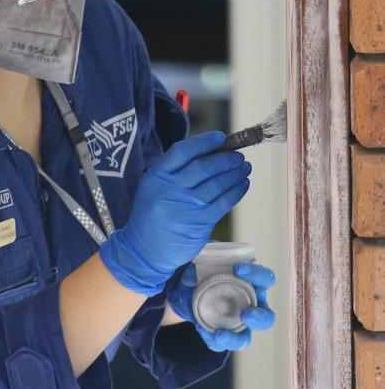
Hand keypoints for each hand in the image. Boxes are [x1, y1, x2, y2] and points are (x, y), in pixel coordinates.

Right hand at [99, 131, 250, 294]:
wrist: (145, 250)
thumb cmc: (154, 213)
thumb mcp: (155, 187)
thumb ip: (176, 171)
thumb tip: (213, 152)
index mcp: (156, 176)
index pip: (182, 151)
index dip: (203, 142)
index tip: (221, 138)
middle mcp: (170, 190)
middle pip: (203, 167)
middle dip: (225, 159)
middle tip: (238, 156)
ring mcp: (185, 207)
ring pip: (217, 184)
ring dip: (235, 174)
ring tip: (244, 168)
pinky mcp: (199, 223)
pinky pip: (223, 203)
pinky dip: (236, 191)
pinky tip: (242, 185)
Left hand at [168, 261, 275, 350]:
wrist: (187, 286)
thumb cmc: (207, 268)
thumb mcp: (208, 257)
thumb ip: (207, 251)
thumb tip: (194, 246)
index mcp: (254, 284)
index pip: (265, 279)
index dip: (257, 274)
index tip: (238, 268)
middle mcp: (251, 305)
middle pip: (266, 318)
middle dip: (259, 318)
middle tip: (246, 314)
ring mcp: (236, 323)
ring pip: (245, 338)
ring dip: (236, 338)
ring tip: (220, 334)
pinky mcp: (220, 334)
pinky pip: (219, 343)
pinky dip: (211, 339)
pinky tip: (200, 328)